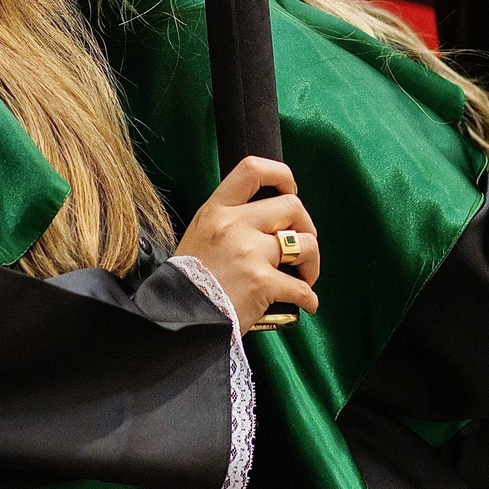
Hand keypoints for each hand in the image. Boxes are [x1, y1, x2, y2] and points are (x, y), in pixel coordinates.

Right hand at [175, 157, 320, 327]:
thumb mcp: (200, 235)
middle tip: (301, 247)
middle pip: (292, 206)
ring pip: (305, 244)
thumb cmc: (188, 282)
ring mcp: (249, 253)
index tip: (290, 190)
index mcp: (217, 210)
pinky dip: (309, 298)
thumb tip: (269, 221)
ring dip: (311, 262)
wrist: (177, 319)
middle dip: (306, 226)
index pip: (253, 170)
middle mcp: (234, 225)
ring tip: (304, 276)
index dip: (281, 175)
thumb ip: (230, 222)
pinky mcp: (261, 283)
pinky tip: (307, 304)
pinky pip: (301, 288)